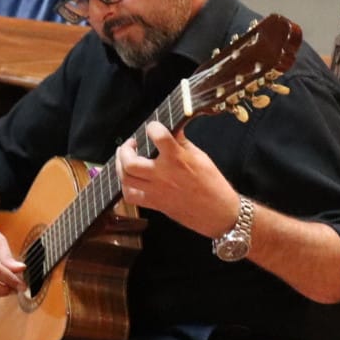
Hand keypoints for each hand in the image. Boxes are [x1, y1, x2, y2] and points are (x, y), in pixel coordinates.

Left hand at [115, 120, 240, 238]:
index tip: (153, 127)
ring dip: (121, 165)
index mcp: (177, 159)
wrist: (218, 212)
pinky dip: (126, 186)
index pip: (158, 136)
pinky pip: (130, 196)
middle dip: (125, 150)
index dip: (153, 127)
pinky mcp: (155, 204)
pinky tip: (131, 178)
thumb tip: (171, 128)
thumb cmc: (212, 184)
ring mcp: (156, 191)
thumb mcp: (200, 156)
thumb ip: (181, 142)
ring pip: (125, 179)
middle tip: (131, 144)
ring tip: (126, 158)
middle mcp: (163, 175)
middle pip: (130, 162)